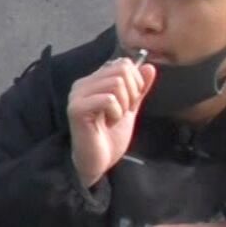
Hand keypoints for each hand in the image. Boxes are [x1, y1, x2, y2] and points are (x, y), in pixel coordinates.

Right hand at [67, 58, 156, 187]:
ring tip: (113, 118)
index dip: (136, 82)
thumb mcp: (130, 109)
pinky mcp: (77, 109)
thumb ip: (139, 88)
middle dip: (132, 93)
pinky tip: (108, 123)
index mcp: (93, 81)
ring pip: (116, 83)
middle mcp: (82, 84)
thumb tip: (149, 67)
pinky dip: (116, 113)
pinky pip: (108, 99)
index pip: (123, 63)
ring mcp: (77, 95)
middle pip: (121, 70)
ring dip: (123, 105)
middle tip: (122, 111)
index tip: (129, 103)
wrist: (98, 163)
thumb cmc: (109, 137)